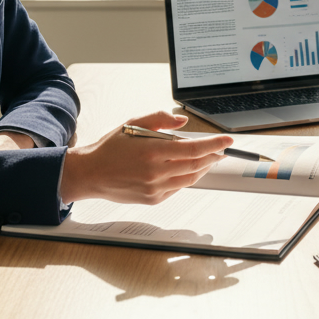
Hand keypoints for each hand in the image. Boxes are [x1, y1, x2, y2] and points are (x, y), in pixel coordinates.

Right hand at [59, 111, 232, 204]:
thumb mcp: (133, 123)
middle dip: (213, 156)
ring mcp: (155, 188)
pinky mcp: (153, 199)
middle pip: (196, 165)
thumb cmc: (110, 148)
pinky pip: (178, 187)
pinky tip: (190, 169)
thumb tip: (183, 122)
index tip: (227, 141)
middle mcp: (155, 172)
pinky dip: (188, 178)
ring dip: (204, 168)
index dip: (214, 145)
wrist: (91, 174)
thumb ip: (161, 119)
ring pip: (190, 178)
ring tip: (210, 159)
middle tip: (222, 149)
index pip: (193, 149)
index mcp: (152, 151)